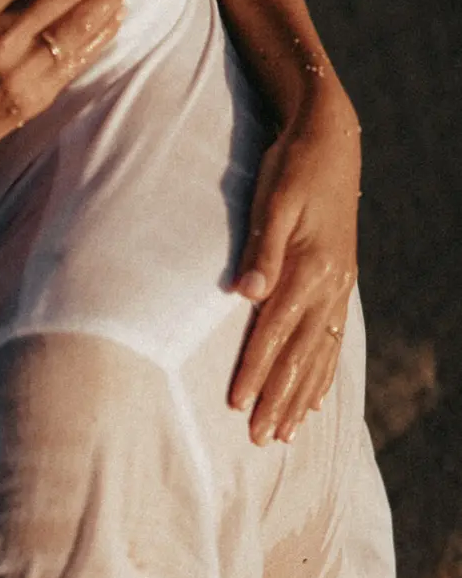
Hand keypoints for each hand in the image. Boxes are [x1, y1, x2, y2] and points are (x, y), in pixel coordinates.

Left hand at [229, 93, 360, 443]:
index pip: (275, 333)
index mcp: (308, 268)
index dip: (255, 371)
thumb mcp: (273, 199)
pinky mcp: (341, 283)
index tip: (237, 406)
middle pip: (300, 355)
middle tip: (260, 439)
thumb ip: (260, 250)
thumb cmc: (292, 166)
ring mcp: (339, 286)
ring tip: (285, 433)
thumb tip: (246, 294)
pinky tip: (317, 400)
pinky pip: (335, 340)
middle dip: (278, 399)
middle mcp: (330, 284)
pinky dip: (325, 373)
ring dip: (302, 397)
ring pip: (320, 354)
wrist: (332, 138)